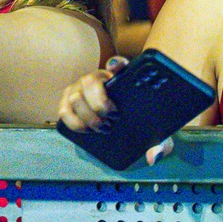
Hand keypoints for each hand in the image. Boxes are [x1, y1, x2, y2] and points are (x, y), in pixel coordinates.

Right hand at [57, 56, 172, 165]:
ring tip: (102, 128)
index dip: (116, 64)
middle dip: (99, 105)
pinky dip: (74, 123)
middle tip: (112, 121)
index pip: (117, 64)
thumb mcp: (149, 130)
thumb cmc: (133, 119)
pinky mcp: (68, 101)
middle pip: (89, 82)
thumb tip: (153, 157)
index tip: (117, 68)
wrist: (117, 119)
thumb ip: (158, 142)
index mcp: (119, 78)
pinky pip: (64, 111)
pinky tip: (87, 130)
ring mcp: (79, 88)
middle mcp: (96, 78)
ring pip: (75, 97)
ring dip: (88, 117)